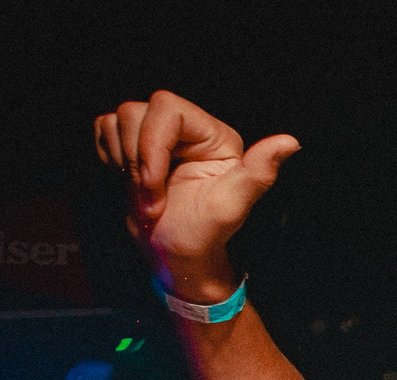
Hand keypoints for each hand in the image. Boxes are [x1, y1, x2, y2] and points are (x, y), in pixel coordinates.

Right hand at [94, 90, 299, 271]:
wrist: (176, 255)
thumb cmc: (204, 235)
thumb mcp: (232, 206)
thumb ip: (258, 172)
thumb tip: (291, 142)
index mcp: (214, 137)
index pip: (166, 108)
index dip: (150, 144)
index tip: (151, 185)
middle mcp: (188, 130)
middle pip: (136, 111)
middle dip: (136, 158)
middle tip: (150, 197)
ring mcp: (160, 137)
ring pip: (118, 119)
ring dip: (123, 161)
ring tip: (144, 193)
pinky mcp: (135, 145)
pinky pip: (105, 128)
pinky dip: (109, 154)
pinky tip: (129, 179)